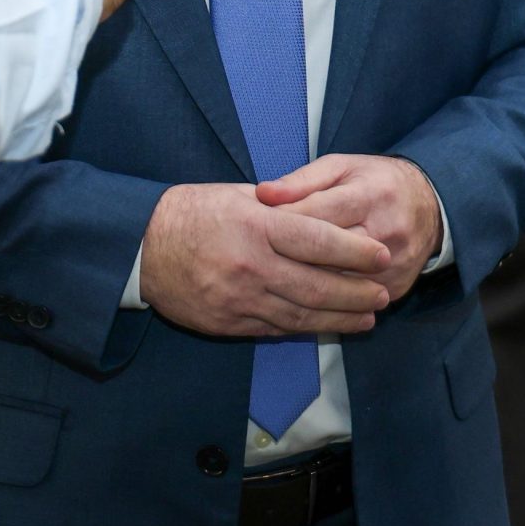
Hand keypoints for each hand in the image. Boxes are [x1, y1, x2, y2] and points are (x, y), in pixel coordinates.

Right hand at [137, 183, 391, 337]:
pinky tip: (327, 327)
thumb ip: (281, 208)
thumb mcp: (237, 196)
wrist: (141, 249)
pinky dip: (307, 330)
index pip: (318, 241)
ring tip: (368, 317)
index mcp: (256, 227)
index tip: (382, 255)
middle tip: (383, 294)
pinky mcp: (230, 323)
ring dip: (340, 318)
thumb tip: (323, 213)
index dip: (355, 252)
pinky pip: (277, 329)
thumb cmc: (191, 213)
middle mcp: (252, 266)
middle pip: (317, 286)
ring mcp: (240, 299)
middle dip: (357, 293)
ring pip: (302, 315)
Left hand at [255, 154, 443, 301]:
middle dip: (287, 260)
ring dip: (303, 287)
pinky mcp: (397, 287)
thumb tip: (263, 194)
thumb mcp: (341, 167)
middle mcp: (385, 231)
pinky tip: (300, 301)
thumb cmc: (374, 181)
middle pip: (326, 256)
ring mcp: (394, 265)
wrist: (429, 205)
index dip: (280, 225)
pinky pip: (354, 303)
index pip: (317, 217)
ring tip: (271, 284)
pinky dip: (327, 304)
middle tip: (256, 265)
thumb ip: (301, 180)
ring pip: (338, 285)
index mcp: (369, 195)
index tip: (252, 232)